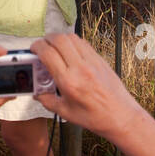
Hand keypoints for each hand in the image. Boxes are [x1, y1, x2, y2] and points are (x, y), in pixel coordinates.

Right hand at [29, 32, 145, 146]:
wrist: (121, 116)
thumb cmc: (95, 117)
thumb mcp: (65, 113)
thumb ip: (47, 100)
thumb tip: (37, 93)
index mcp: (69, 82)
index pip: (48, 53)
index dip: (37, 47)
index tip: (33, 49)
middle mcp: (80, 68)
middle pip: (59, 39)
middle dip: (46, 39)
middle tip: (42, 45)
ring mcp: (92, 62)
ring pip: (72, 37)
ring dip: (60, 38)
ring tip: (55, 47)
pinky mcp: (100, 60)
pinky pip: (83, 43)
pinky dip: (73, 42)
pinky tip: (70, 52)